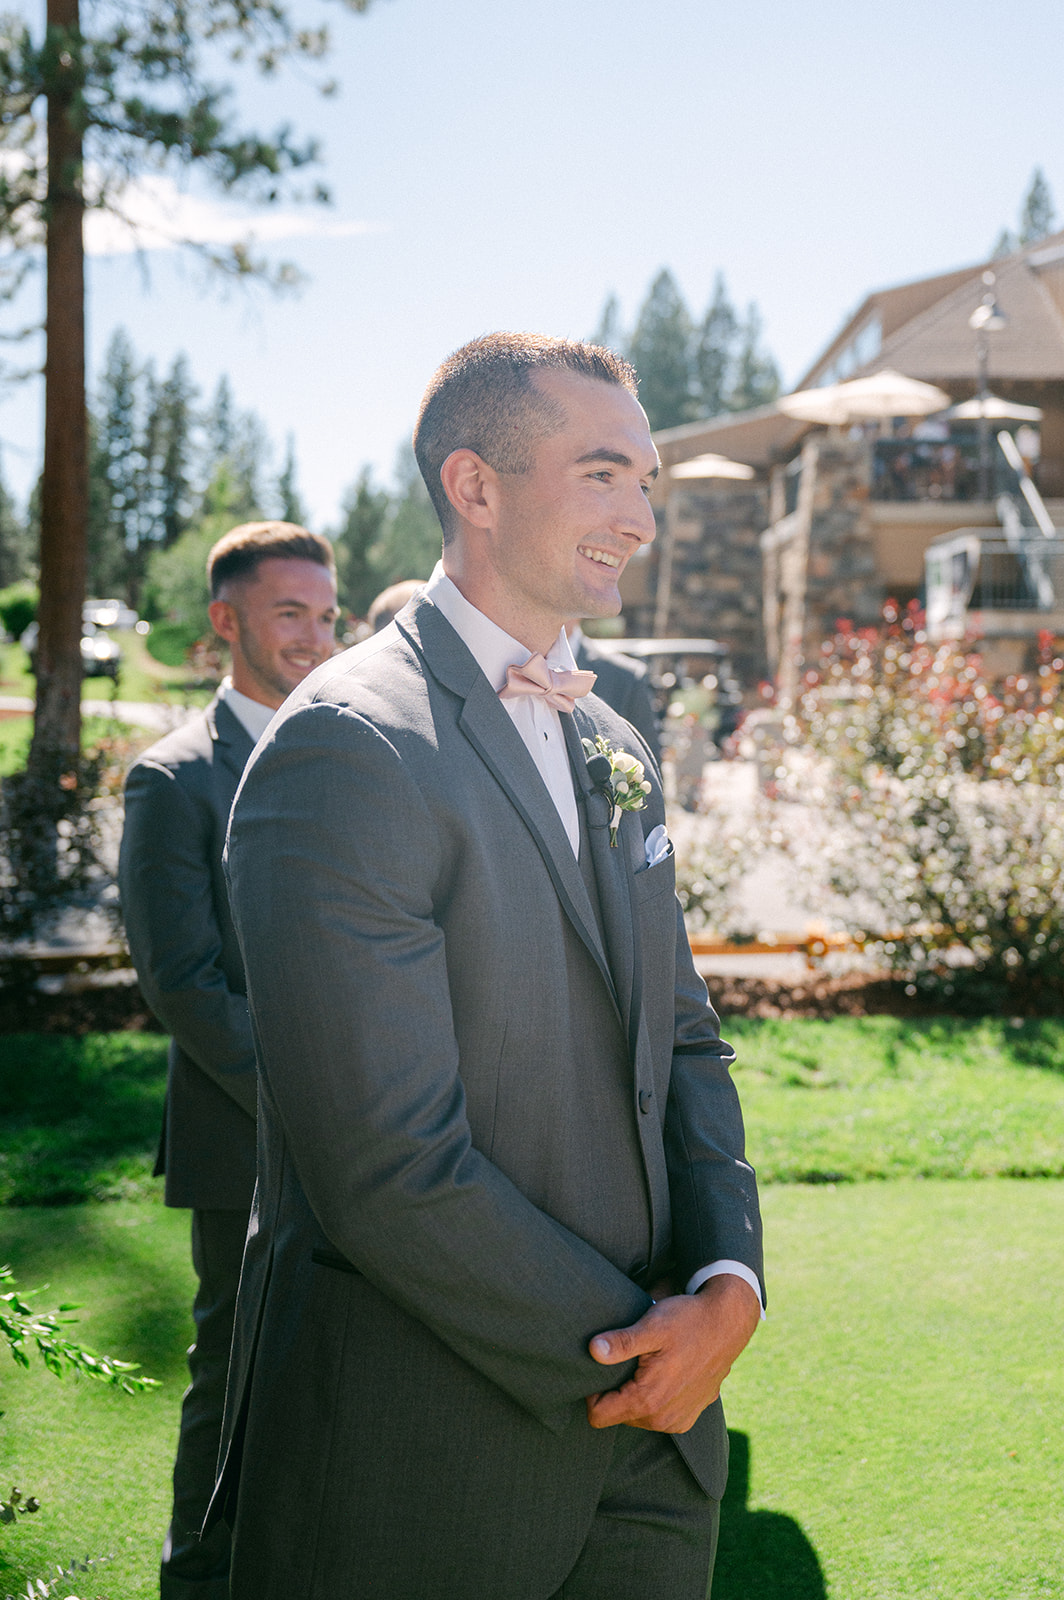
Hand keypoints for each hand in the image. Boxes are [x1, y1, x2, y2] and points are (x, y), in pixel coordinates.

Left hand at [585, 1274, 759, 1433]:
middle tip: (629, 1360)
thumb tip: (592, 1350)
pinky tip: (665, 1372)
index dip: (592, 1392)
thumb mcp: (652, 1326)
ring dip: (636, 1394)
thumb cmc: (688, 1321)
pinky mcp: (689, 1416)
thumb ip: (621, 1343)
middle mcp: (662, 1420)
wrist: (728, 1322)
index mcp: (647, 1401)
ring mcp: (678, 1421)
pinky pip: (658, 1415)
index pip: (598, 1416)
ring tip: (648, 1364)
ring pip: (638, 1416)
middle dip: (617, 1391)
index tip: (601, 1368)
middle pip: (618, 1416)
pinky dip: (656, 1398)